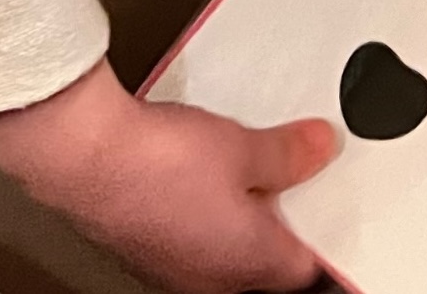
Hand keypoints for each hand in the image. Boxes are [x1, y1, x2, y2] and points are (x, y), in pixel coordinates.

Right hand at [0, 57, 333, 293]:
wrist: (85, 158)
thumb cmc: (159, 164)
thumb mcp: (245, 147)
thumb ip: (290, 154)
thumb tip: (320, 150)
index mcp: (251, 265)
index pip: (309, 272)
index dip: (330, 247)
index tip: (341, 233)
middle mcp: (212, 280)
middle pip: (269, 269)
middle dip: (287, 234)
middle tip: (304, 195)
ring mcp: (175, 268)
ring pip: (230, 257)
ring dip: (247, 224)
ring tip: (258, 179)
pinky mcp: (147, 248)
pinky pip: (196, 241)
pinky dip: (212, 215)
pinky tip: (209, 179)